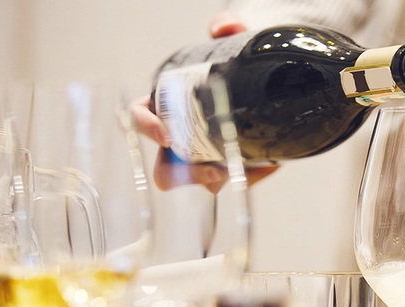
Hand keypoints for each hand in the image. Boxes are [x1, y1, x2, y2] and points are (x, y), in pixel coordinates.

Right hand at [130, 11, 277, 192]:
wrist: (264, 79)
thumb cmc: (232, 64)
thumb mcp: (228, 43)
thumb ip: (225, 30)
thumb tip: (222, 28)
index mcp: (164, 106)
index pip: (136, 119)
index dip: (146, 129)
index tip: (167, 134)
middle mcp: (179, 138)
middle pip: (165, 168)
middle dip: (182, 174)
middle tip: (209, 169)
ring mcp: (205, 155)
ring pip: (200, 180)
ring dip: (214, 180)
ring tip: (235, 171)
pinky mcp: (232, 164)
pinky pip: (236, 178)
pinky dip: (251, 174)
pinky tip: (267, 163)